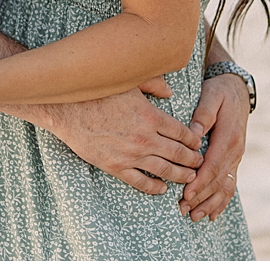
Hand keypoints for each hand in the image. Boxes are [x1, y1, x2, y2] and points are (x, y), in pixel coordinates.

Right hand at [40, 89, 203, 194]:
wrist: (68, 109)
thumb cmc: (98, 92)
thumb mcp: (129, 81)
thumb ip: (153, 84)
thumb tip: (171, 91)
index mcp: (151, 116)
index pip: (182, 132)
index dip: (194, 140)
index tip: (199, 143)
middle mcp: (145, 138)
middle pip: (178, 153)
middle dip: (193, 160)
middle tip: (201, 163)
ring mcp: (131, 155)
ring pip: (164, 170)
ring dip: (180, 175)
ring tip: (189, 178)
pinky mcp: (115, 167)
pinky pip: (140, 182)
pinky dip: (154, 187)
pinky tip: (162, 188)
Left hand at [178, 73, 248, 220]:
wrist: (237, 90)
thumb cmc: (220, 92)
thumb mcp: (212, 95)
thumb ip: (203, 113)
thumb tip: (193, 133)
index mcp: (228, 137)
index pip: (213, 165)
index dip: (200, 182)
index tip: (186, 194)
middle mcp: (234, 151)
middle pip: (217, 180)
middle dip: (200, 197)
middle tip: (182, 209)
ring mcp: (236, 157)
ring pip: (224, 187)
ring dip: (209, 203)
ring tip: (193, 216)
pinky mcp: (233, 160)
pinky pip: (229, 184)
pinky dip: (221, 201)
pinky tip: (211, 215)